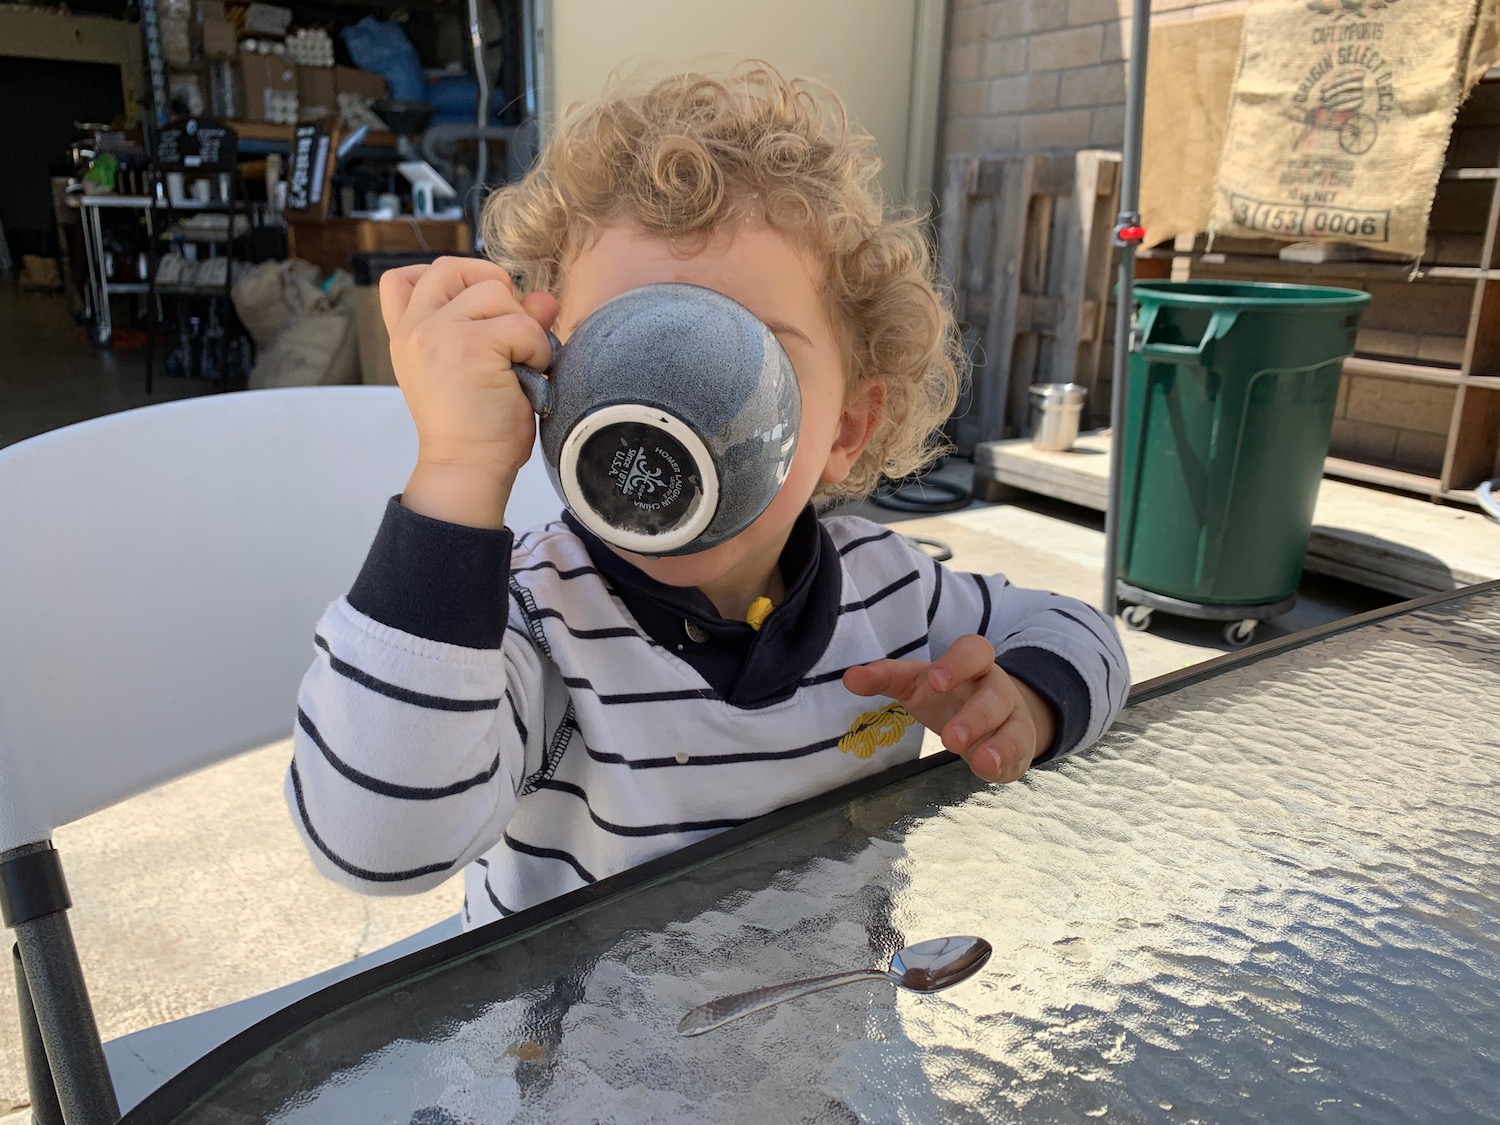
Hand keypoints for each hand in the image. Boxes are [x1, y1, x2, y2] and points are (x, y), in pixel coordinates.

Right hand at [380, 257, 558, 527]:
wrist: (468, 469)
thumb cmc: (476, 427)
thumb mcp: (480, 366)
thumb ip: (503, 323)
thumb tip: (544, 298)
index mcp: (406, 335)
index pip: (401, 278)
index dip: (446, 279)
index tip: (473, 307)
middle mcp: (415, 328)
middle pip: (450, 267)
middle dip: (492, 285)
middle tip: (509, 329)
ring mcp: (437, 332)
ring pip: (494, 290)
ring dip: (521, 324)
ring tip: (520, 364)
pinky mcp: (469, 345)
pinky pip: (523, 325)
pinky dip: (537, 349)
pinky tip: (530, 378)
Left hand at [842, 634, 1055, 782]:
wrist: (990, 716)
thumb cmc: (946, 696)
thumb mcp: (915, 683)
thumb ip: (884, 678)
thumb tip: (849, 678)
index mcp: (972, 665)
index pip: (974, 651)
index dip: (958, 663)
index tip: (936, 681)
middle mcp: (997, 689)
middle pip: (995, 695)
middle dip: (976, 716)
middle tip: (949, 739)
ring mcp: (1012, 719)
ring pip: (1016, 727)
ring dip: (1000, 744)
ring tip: (981, 761)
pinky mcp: (1017, 748)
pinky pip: (1020, 754)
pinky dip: (1007, 763)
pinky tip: (989, 771)